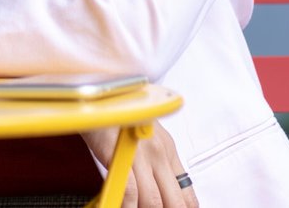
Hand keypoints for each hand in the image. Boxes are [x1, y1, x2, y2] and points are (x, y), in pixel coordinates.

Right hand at [82, 120, 197, 206]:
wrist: (101, 91)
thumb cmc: (119, 114)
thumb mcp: (147, 137)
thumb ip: (157, 164)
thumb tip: (159, 191)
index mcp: (169, 151)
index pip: (187, 194)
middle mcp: (160, 153)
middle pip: (174, 202)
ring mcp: (142, 155)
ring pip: (153, 201)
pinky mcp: (122, 154)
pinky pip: (129, 191)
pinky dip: (127, 205)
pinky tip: (121, 206)